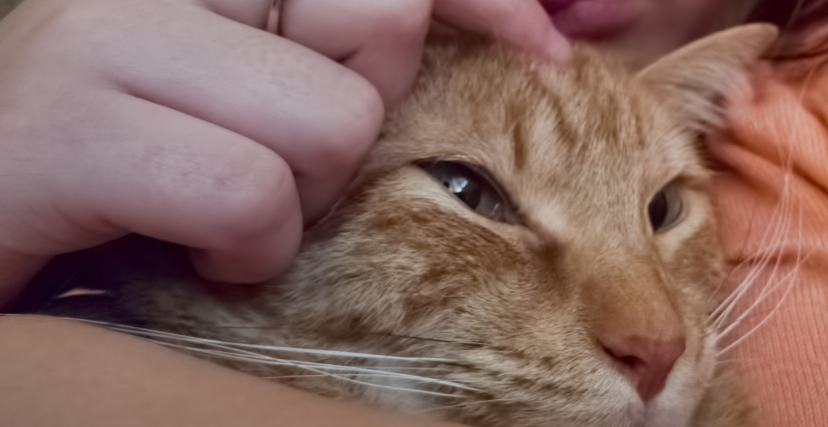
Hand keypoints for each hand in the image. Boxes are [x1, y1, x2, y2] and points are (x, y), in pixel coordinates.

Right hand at [0, 0, 568, 306]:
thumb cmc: (135, 162)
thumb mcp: (244, 83)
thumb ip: (342, 49)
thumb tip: (527, 37)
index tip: (539, 45)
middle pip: (381, 22)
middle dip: (364, 115)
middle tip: (278, 158)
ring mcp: (105, 35)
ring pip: (333, 121)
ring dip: (300, 200)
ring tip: (225, 212)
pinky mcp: (69, 128)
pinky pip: (250, 195)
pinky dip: (242, 251)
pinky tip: (191, 252)